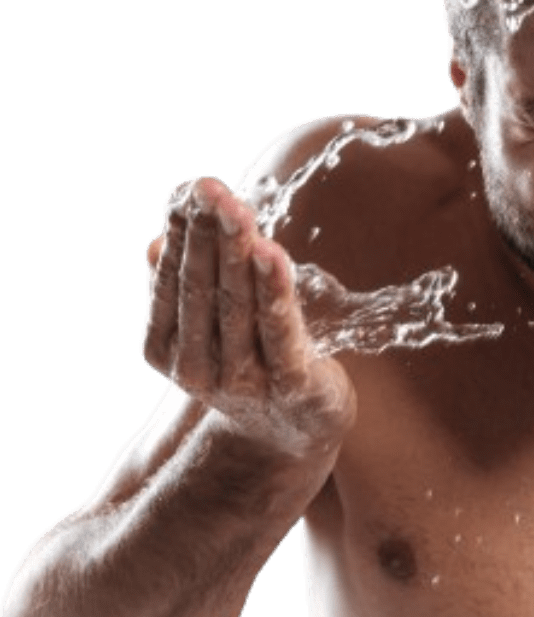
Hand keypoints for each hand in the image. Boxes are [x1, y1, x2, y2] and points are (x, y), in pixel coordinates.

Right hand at [141, 177, 356, 455]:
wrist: (294, 431)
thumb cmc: (250, 360)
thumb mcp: (211, 324)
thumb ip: (186, 284)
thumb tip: (156, 241)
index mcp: (167, 350)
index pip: (172, 280)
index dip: (181, 231)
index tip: (189, 186)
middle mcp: (198, 368)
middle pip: (202, 288)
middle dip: (206, 232)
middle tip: (209, 186)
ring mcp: (244, 380)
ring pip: (237, 305)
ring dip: (236, 251)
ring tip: (236, 208)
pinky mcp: (292, 384)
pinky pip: (281, 331)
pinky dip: (275, 291)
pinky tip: (272, 253)